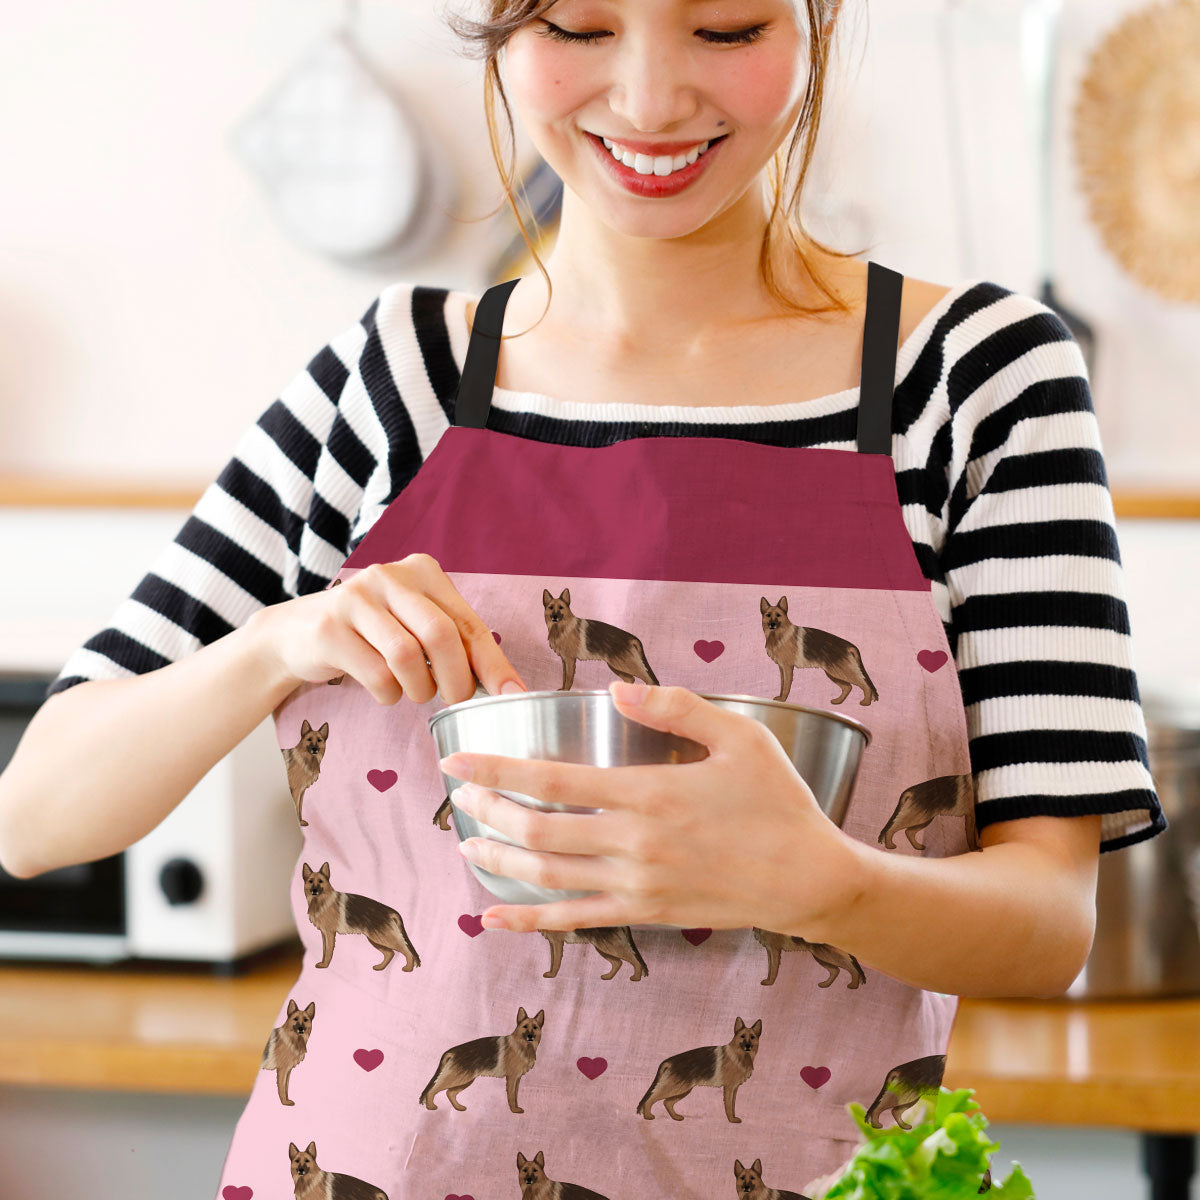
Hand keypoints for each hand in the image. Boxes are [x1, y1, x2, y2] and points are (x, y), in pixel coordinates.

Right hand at [247, 553, 527, 705]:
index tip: (513, 695)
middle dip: (456, 680)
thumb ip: (455, 643)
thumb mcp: (414, 625)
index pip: (468, 622)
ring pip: (407, 656)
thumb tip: (508, 686)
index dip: (493, 664)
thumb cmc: (372, 635)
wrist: (297, 633)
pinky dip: (389, 695)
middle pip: (441, 635)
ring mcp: (356, 598)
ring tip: (415, 694)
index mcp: (422, 572)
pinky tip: (385, 691)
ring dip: (419, 689)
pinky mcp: (329, 628)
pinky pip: (376, 674)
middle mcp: (389, 576)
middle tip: (455, 702)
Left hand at [438, 680, 853, 934]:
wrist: (809, 880)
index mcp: (650, 793)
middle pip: (538, 831)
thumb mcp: (740, 736)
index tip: (457, 760)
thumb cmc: (778, 801)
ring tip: (467, 844)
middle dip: (488, 812)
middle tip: (459, 797)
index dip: (497, 770)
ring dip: (499, 861)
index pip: (553, 781)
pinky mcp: (644, 914)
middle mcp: (634, 843)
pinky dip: (529, 922)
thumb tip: (616, 689)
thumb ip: (676, 707)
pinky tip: (494, 920)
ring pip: (547, 877)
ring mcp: (636, 886)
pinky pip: (574, 921)